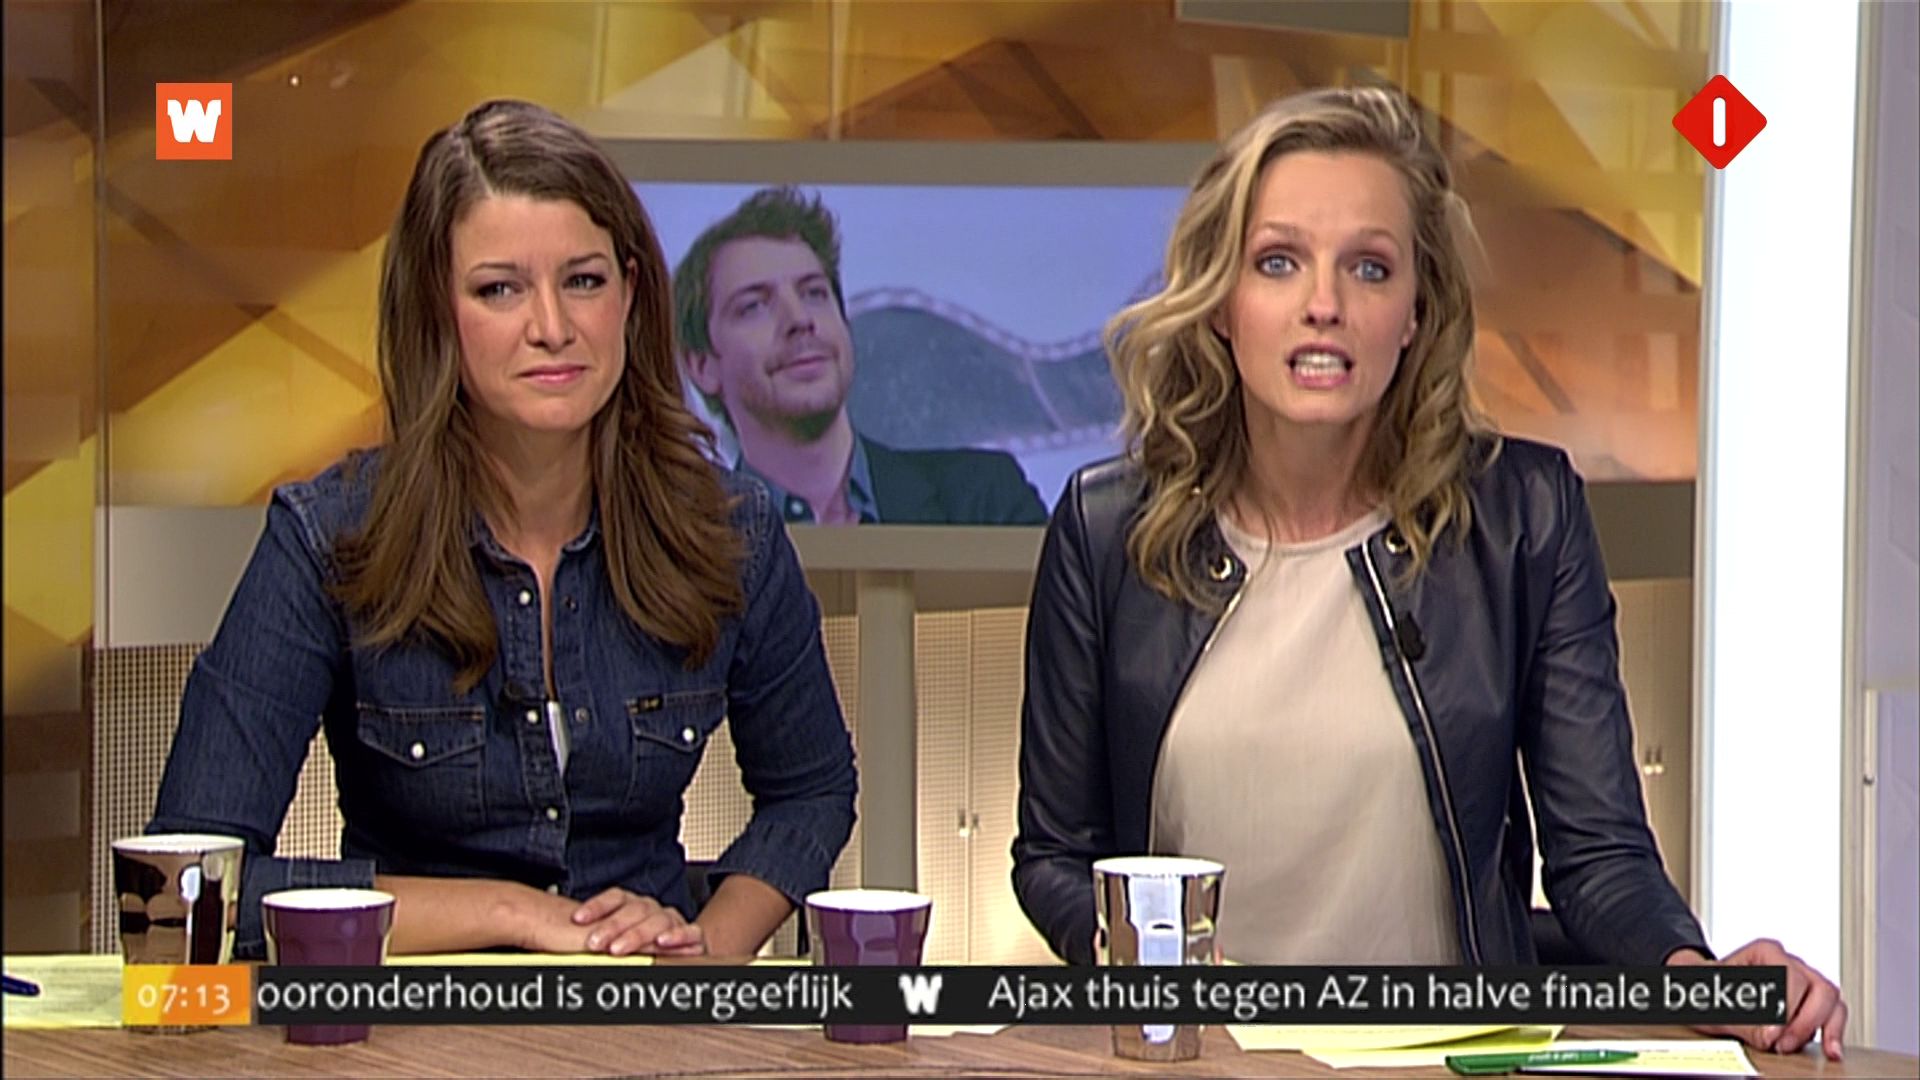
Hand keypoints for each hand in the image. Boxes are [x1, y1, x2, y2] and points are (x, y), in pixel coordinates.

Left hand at [572, 888, 706, 956]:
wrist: (682, 955)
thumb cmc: (640, 950)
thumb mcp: (615, 941)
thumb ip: (597, 937)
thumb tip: (561, 940)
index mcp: (634, 905)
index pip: (616, 897)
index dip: (596, 906)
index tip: (577, 919)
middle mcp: (653, 910)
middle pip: (634, 909)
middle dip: (612, 926)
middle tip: (594, 943)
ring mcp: (674, 922)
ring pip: (657, 920)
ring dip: (637, 934)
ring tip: (619, 949)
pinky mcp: (694, 937)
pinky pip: (689, 931)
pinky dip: (677, 936)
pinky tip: (662, 942)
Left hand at [1668, 939, 1845, 1059]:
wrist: (1703, 994)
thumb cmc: (1708, 991)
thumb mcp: (1714, 1004)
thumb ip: (1740, 1020)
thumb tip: (1770, 1037)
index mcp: (1765, 952)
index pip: (1790, 975)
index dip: (1784, 1007)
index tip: (1771, 1033)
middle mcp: (1790, 963)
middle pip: (1818, 988)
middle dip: (1804, 1021)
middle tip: (1782, 1044)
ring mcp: (1804, 981)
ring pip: (1832, 1000)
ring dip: (1826, 1028)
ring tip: (1817, 1050)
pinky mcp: (1811, 1002)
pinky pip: (1833, 1014)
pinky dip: (1834, 1032)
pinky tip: (1831, 1050)